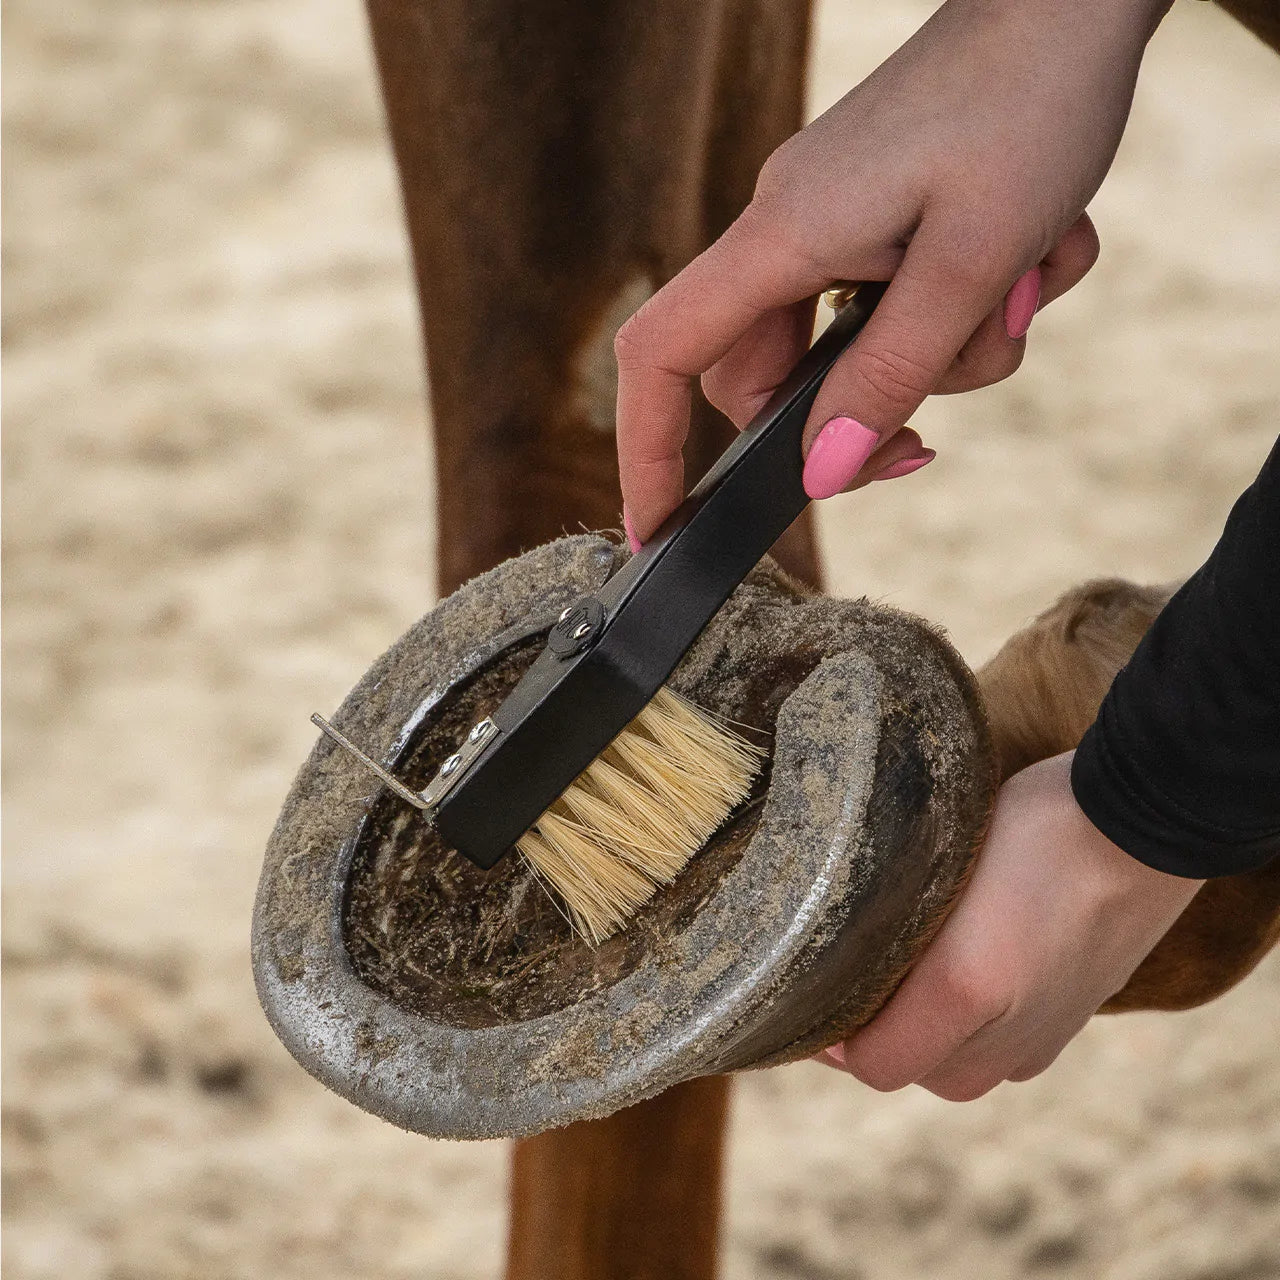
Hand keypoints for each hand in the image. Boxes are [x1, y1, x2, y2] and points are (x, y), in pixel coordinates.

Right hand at [615, 0, 1171, 542]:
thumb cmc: (1028, 102)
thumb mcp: (967, 266)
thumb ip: (890, 377)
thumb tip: (826, 472)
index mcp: (782, 236)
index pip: (664, 356)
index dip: (646, 448)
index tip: (657, 523)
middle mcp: (790, 231)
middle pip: (773, 379)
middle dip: (859, 415)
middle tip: (928, 438)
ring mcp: (835, 223)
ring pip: (851, 351)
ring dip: (944, 355)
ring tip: (1022, 290)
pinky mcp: (882, 217)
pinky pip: (899, 304)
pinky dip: (968, 309)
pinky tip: (1032, 259)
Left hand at [815, 752, 1202, 1099]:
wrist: (1145, 819)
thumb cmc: (1032, 819)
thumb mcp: (939, 855)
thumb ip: (893, 916)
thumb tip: (837, 944)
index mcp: (965, 987)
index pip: (876, 1064)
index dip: (833, 1043)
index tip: (812, 1000)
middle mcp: (1010, 1029)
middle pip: (916, 1074)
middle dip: (875, 1043)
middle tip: (846, 989)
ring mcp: (1050, 1031)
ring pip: (964, 1075)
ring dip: (925, 1046)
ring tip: (899, 991)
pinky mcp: (1078, 1019)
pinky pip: (1010, 1057)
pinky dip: (975, 1039)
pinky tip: (962, 989)